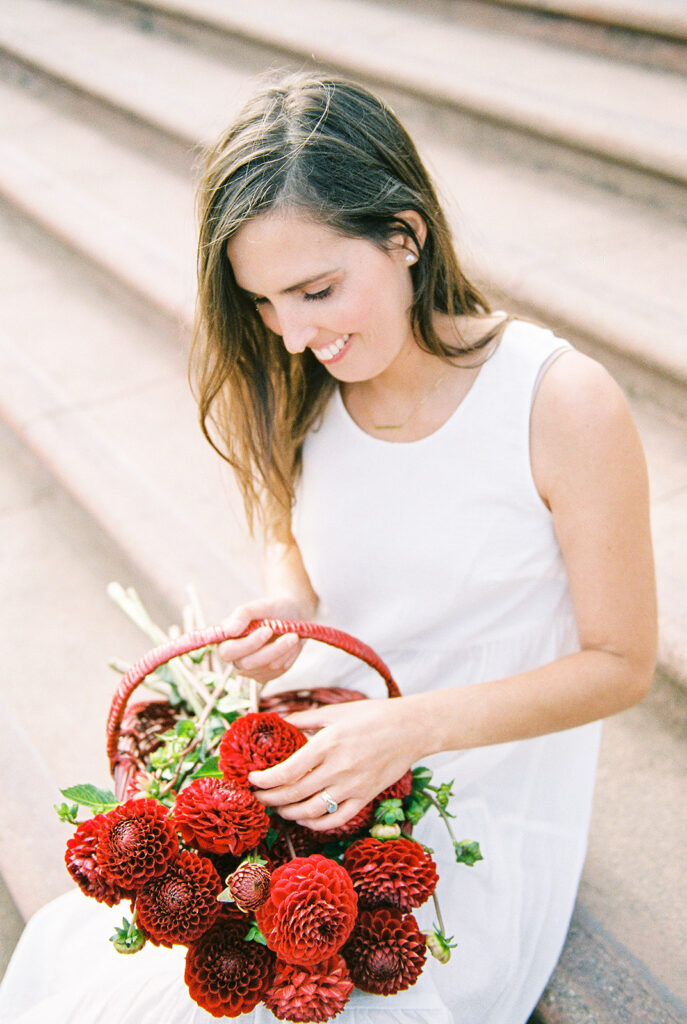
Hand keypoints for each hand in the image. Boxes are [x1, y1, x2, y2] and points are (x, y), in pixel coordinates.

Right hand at [218, 596, 306, 683]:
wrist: (291, 614)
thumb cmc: (271, 609)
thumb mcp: (257, 606)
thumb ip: (241, 615)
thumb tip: (229, 630)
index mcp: (226, 641)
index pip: (228, 652)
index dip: (247, 644)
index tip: (267, 630)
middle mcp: (235, 658)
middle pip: (248, 664)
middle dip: (272, 649)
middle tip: (292, 636)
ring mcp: (251, 670)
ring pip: (268, 667)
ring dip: (285, 649)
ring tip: (293, 634)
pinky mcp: (267, 675)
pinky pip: (280, 670)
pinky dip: (289, 655)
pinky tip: (292, 644)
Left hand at [248, 697, 424, 830]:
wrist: (410, 729)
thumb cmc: (373, 716)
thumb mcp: (336, 711)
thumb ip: (306, 718)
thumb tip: (281, 720)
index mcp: (328, 743)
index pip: (287, 771)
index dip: (264, 780)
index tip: (252, 779)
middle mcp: (338, 768)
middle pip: (293, 794)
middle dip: (269, 798)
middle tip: (257, 796)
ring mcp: (352, 786)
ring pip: (310, 810)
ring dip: (288, 812)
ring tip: (277, 807)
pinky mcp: (365, 797)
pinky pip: (335, 819)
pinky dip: (314, 823)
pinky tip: (303, 817)